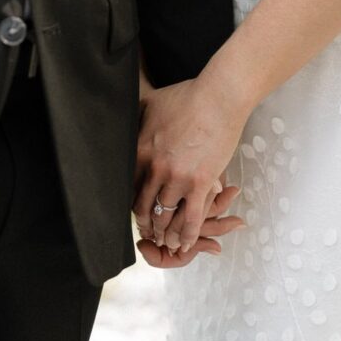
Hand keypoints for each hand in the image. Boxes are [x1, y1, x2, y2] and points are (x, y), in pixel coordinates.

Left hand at [134, 72, 249, 251]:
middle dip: (145, 225)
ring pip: (165, 217)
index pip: (129, 188)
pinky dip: (187, 235)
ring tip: (166, 243)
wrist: (219, 97)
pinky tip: (186, 245)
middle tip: (148, 235)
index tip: (136, 213)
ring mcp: (178, 178)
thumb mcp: (150, 102)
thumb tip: (121, 116)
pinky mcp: (201, 183)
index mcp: (140, 151)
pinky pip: (191, 218)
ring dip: (165, 234)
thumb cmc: (187, 96)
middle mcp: (155, 169)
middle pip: (144, 207)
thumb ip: (135, 117)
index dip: (132, 205)